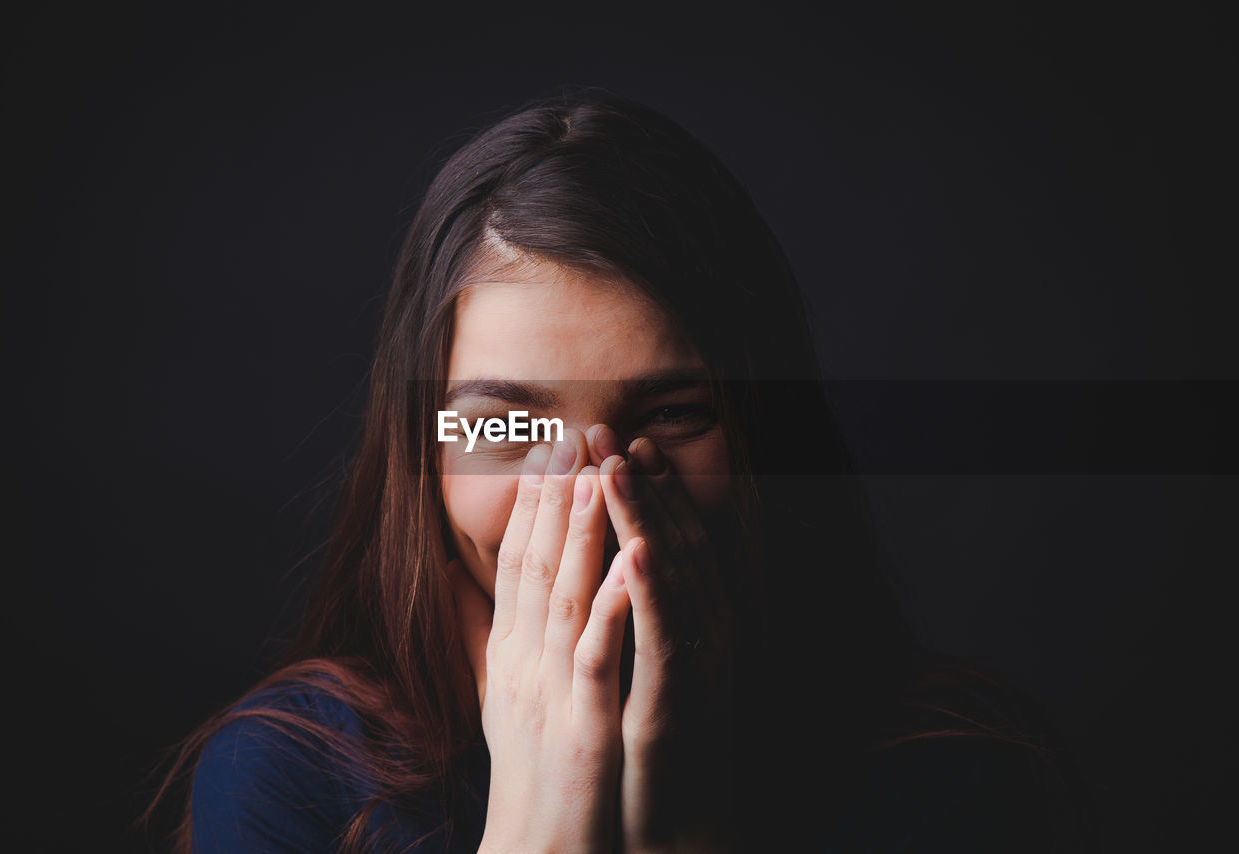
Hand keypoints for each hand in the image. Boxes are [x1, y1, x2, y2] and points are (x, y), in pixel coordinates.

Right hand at [448, 429, 632, 853]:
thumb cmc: (526, 768)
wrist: (533, 844)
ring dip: (579, 535)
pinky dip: (611, 605)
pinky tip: (628, 561)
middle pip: (533, 567)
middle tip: (568, 439)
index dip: (530, 506)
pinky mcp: (581, 724)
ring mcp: (549, 691)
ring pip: (562, 598)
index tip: (546, 453)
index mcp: (508, 653)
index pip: (514, 564)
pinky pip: (597, 655)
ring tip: (594, 477)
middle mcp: (521, 663)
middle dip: (551, 500)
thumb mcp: (497, 691)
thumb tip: (451, 576)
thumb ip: (479, 630)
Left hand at [589, 425, 736, 853]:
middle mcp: (702, 637)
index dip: (646, 494)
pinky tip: (636, 547)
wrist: (672, 829)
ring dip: (646, 519)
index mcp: (688, 627)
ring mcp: (695, 668)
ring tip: (619, 468)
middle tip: (614, 432)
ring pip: (671, 579)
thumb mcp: (638, 672)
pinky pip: (666, 636)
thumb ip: (630, 621)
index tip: (618, 446)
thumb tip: (607, 573)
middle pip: (673, 547)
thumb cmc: (646, 749)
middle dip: (643, 489)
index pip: (666, 545)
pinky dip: (653, 589)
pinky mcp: (678, 702)